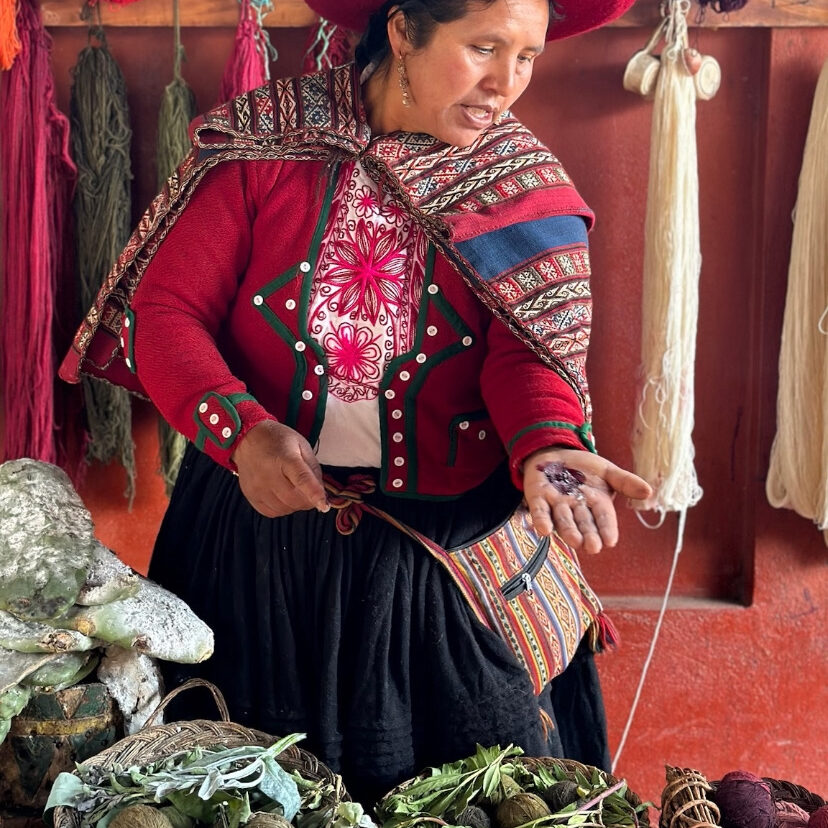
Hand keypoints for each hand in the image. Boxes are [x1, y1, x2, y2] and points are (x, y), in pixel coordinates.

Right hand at [231, 420, 329, 517]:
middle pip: (296, 499)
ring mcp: (258, 488)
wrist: (248, 440)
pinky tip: (282, 495)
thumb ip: (313, 469)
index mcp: (286, 458)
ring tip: (292, 487)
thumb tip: (321, 493)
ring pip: (286, 509)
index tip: (324, 505)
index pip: (302, 479)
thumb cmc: (277, 441)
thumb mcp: (302, 446)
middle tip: (308, 489)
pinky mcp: (252, 497)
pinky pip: (273, 512)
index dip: (315, 494)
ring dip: (296, 504)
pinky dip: (283, 507)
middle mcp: (269, 475)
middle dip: (309, 499)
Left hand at [522, 447, 650, 554]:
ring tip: (575, 542)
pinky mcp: (538, 498)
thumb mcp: (607, 471)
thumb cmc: (584, 468)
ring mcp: (557, 504)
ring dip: (568, 531)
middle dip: (588, 535)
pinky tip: (544, 530)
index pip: (603, 518)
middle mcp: (577, 508)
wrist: (556, 453)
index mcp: (596, 503)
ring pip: (563, 520)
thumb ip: (625, 482)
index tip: (610, 541)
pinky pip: (539, 511)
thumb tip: (648, 491)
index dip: (606, 529)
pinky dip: (541, 520)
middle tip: (593, 547)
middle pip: (583, 524)